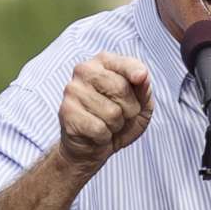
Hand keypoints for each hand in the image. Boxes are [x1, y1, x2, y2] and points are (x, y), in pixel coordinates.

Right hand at [58, 54, 152, 169]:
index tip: (141, 79)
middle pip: (120, 88)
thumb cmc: (119, 119)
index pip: (125, 63)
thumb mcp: (141, 104)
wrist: (93, 148)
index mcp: (103, 61)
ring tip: (108, 124)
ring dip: (116, 125)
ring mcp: (73, 90)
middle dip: (130, 109)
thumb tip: (142, 75)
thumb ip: (144, 88)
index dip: (137, 73)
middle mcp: (84, 70)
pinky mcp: (66, 112)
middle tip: (122, 115)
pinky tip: (97, 133)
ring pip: (111, 112)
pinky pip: (98, 128)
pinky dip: (104, 136)